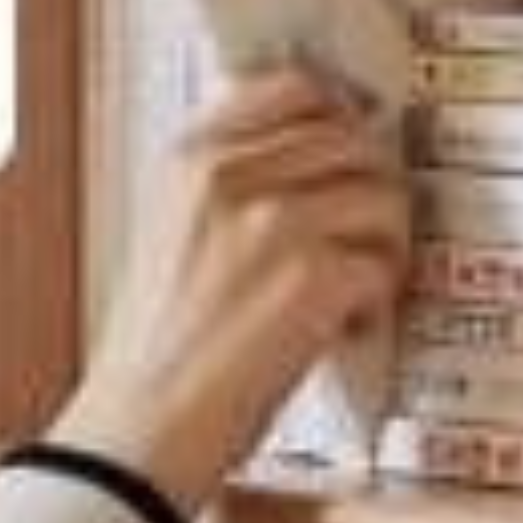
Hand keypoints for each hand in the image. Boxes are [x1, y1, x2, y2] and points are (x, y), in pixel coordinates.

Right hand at [56, 72, 409, 520]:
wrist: (139, 432)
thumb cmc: (151, 356)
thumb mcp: (168, 239)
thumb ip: (227, 194)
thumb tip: (309, 175)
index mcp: (188, 161)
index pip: (294, 90)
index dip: (340, 117)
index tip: (354, 149)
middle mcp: (232, 177)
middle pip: (353, 142)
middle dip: (370, 192)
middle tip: (364, 239)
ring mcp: (278, 224)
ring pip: (383, 199)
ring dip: (383, 248)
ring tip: (354, 290)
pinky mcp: (315, 279)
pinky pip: (383, 267)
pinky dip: (375, 305)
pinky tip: (342, 332)